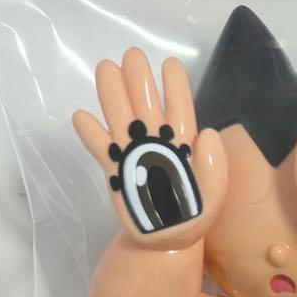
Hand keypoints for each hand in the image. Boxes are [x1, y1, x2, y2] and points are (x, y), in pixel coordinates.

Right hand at [73, 50, 226, 248]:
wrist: (166, 242)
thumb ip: (214, 168)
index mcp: (183, 144)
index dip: (174, 87)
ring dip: (113, 94)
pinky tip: (82, 117)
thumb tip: (207, 134)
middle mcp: (156, 143)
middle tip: (132, 54)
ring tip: (105, 67)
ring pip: (121, 118)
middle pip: (145, 105)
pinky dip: (91, 134)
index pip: (179, 109)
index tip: (169, 64)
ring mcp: (134, 154)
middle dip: (139, 79)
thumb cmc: (192, 216)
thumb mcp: (213, 197)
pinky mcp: (115, 171)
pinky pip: (100, 148)